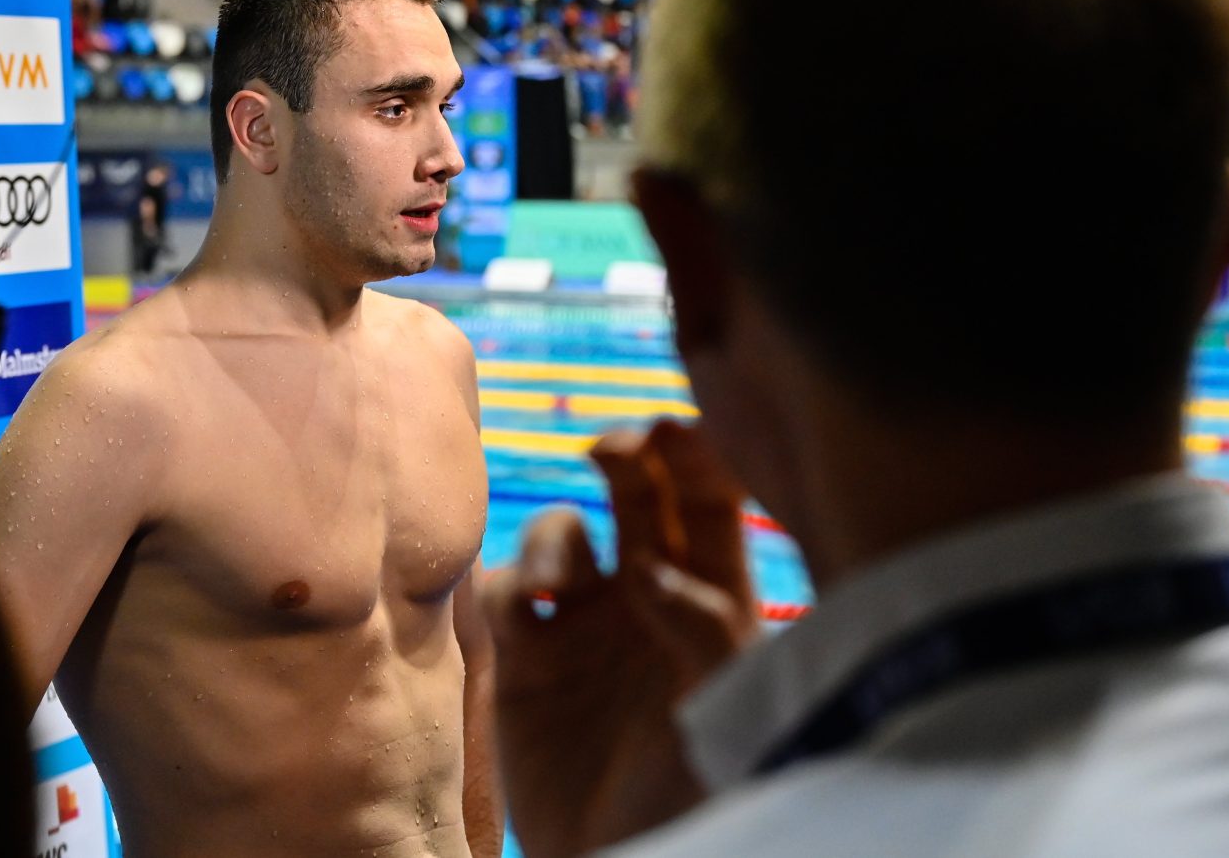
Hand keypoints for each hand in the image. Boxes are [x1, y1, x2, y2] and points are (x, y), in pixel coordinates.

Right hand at [483, 419, 760, 857]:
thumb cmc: (694, 795)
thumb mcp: (726, 710)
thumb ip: (706, 631)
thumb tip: (654, 569)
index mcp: (712, 597)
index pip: (710, 499)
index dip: (697, 453)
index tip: (680, 432)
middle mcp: (646, 595)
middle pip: (637, 491)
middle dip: (626, 453)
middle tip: (614, 449)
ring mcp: (581, 623)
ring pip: (563, 530)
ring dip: (556, 534)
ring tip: (557, 582)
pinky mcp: (524, 658)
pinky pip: (502, 590)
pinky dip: (506, 584)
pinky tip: (525, 611)